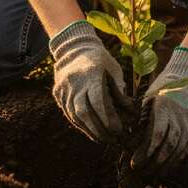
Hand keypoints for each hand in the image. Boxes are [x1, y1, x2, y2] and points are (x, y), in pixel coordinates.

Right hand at [49, 21, 133, 143]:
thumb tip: (129, 112)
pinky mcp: (58, 94)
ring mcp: (64, 88)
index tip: (117, 130)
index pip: (97, 100)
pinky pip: (68, 113)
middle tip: (112, 139)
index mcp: (90, 73)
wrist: (74, 48)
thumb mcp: (114, 70)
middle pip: (84, 111)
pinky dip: (80, 125)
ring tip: (103, 139)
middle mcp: (74, 82)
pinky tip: (91, 132)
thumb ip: (119, 90)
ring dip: (89, 130)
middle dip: (98, 129)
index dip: (107, 117)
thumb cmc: (101, 61)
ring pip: (74, 115)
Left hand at [131, 47, 187, 175]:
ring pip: (179, 150)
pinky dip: (176, 159)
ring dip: (165, 165)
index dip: (145, 152)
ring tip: (154, 176)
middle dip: (154, 163)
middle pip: (168, 146)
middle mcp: (180, 116)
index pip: (156, 135)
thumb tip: (130, 141)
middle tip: (142, 174)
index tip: (135, 164)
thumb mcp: (150, 97)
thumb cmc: (164, 87)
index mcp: (165, 107)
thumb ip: (143, 118)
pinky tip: (167, 167)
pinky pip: (187, 148)